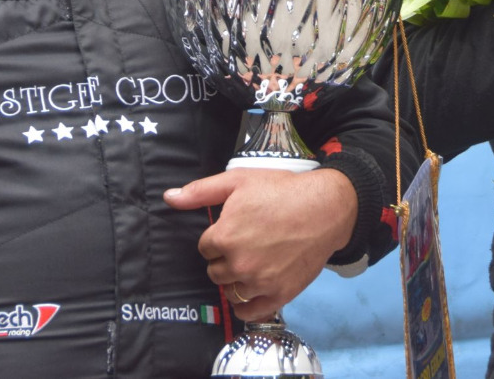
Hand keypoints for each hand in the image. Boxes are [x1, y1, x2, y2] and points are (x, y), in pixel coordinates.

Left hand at [164, 167, 356, 320]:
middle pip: (215, 271)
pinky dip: (245, 306)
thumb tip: (168, 198)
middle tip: (247, 243)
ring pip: (230, 291)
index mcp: (224, 237)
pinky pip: (248, 313)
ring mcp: (259, 283)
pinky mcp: (278, 295)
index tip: (236, 229)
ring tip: (254, 261)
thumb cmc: (282, 190)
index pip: (205, 248)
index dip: (219, 237)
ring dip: (236, 279)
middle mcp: (238, 264)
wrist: (325, 208)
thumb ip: (200, 192)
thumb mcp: (238, 181)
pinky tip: (251, 291)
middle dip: (225, 258)